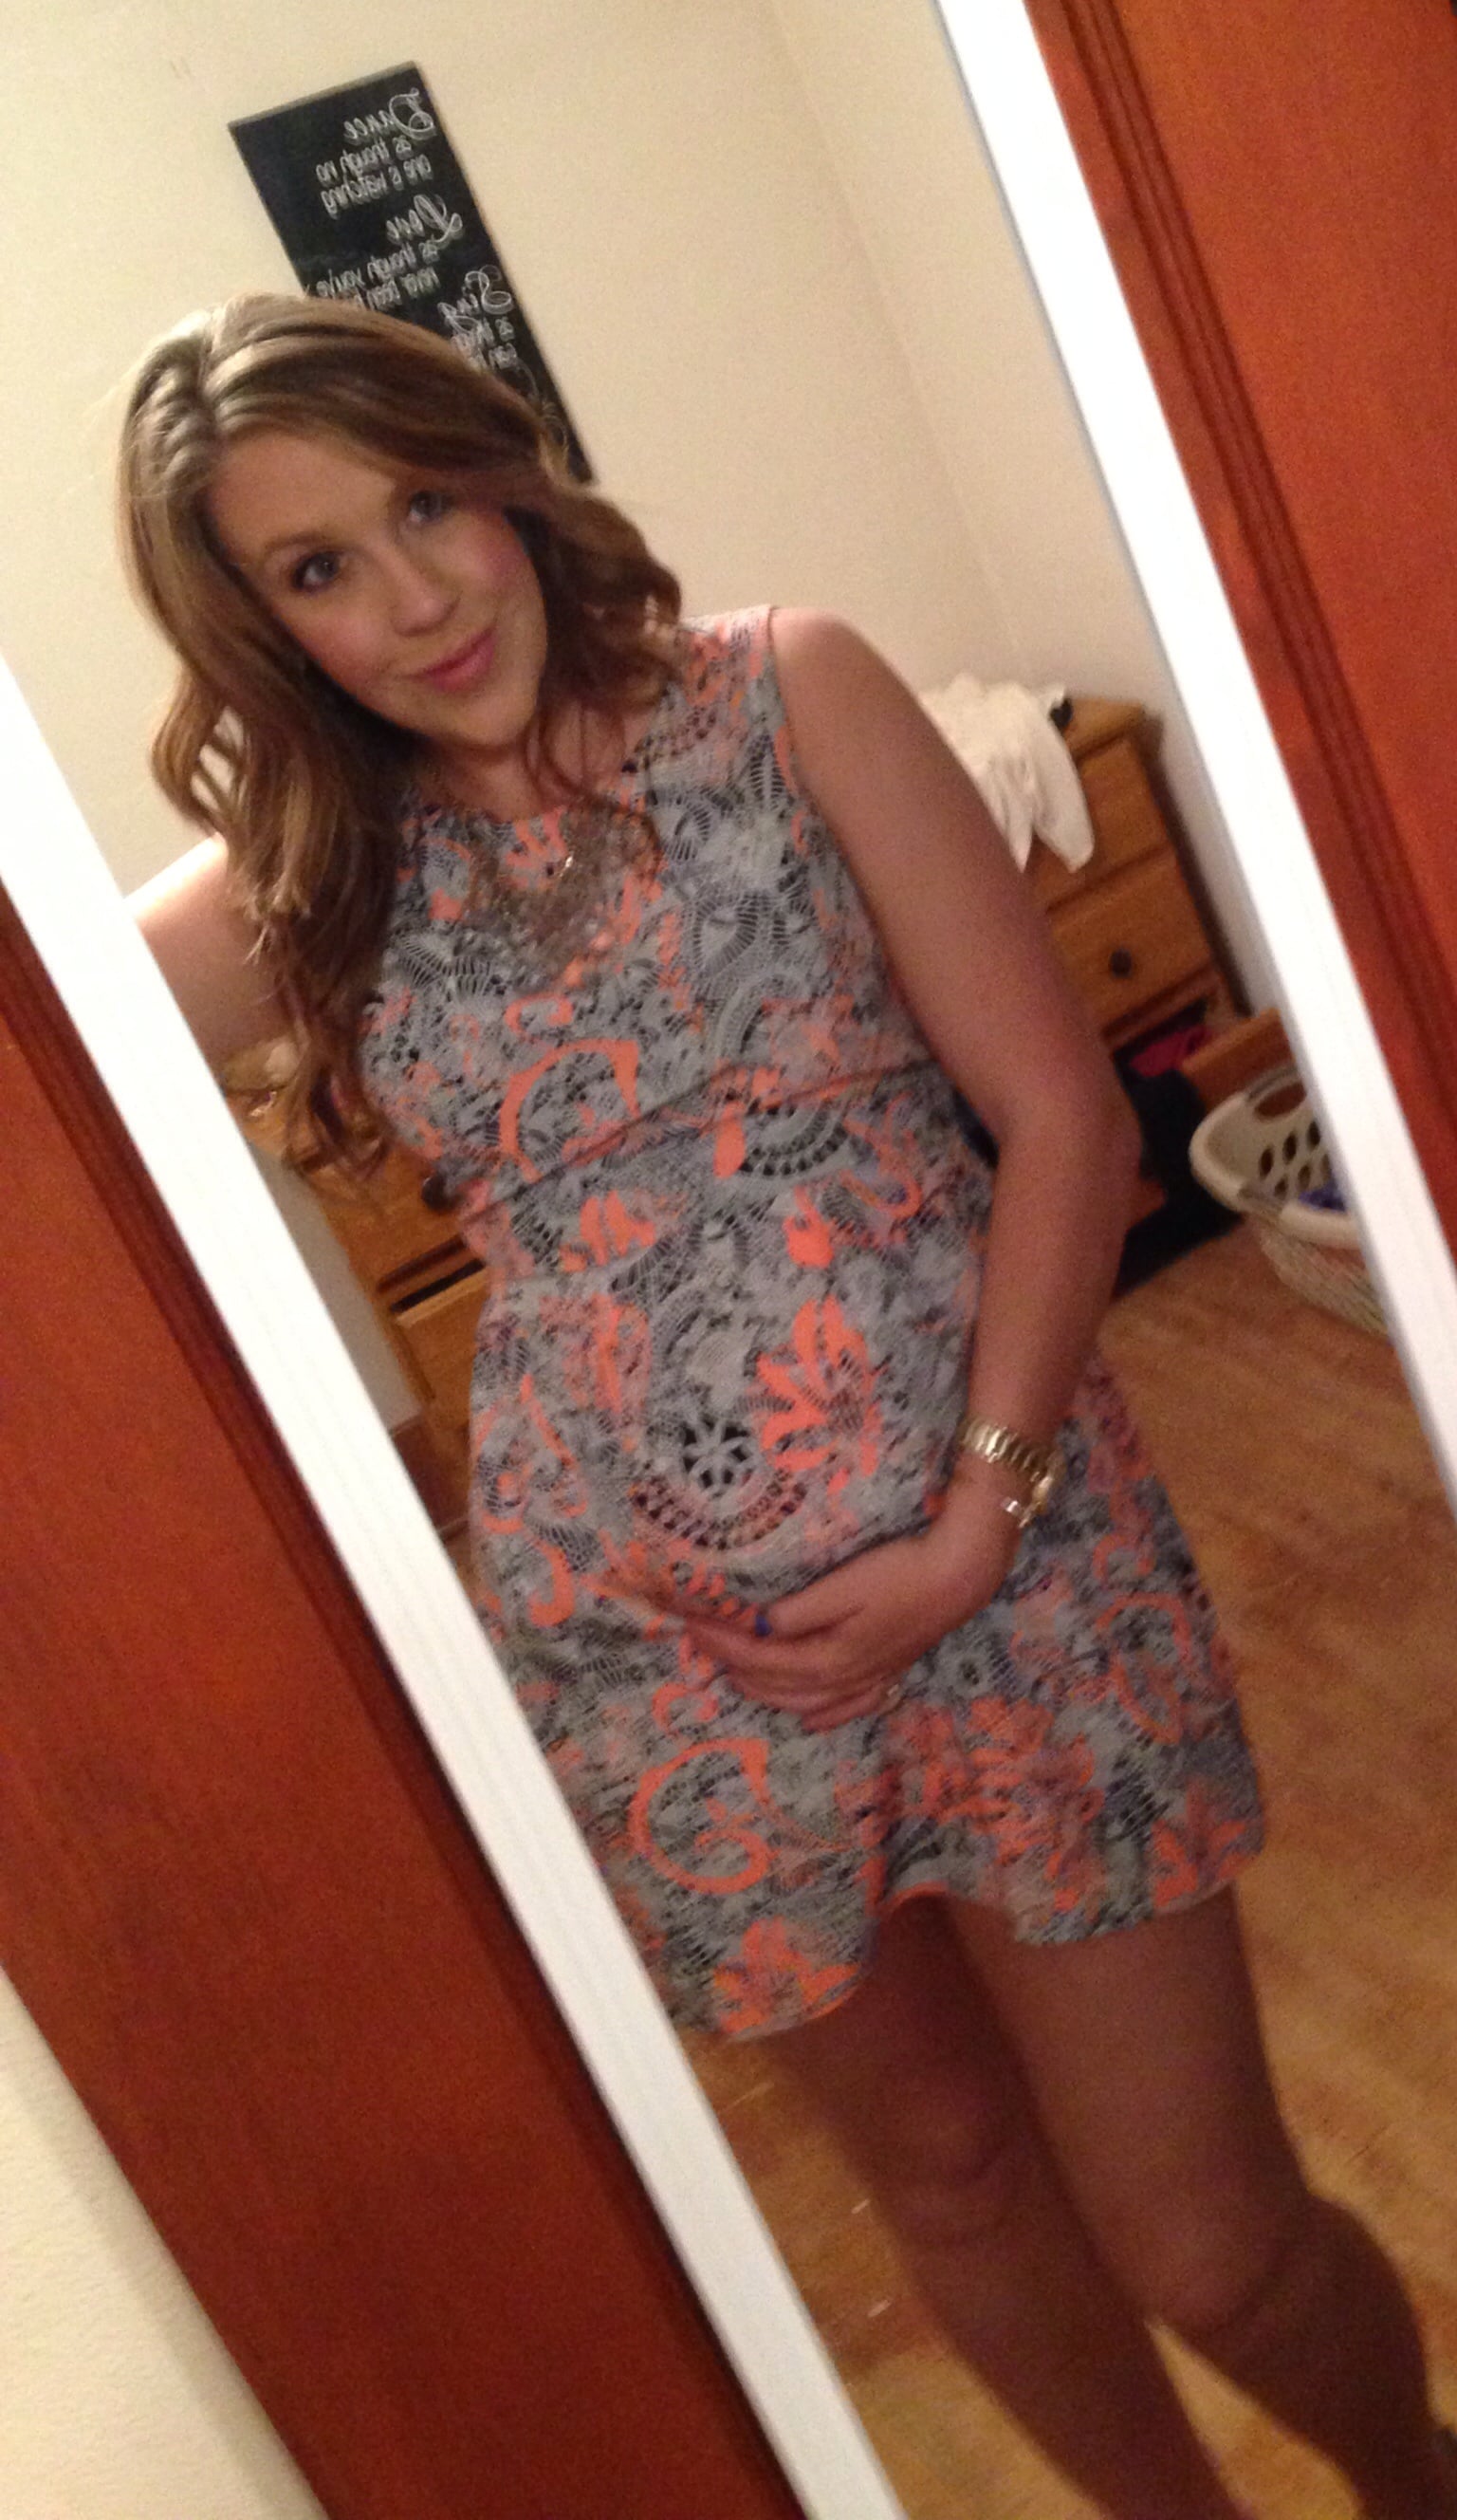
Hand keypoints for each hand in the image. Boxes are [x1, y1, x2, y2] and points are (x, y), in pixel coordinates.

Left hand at [683, 1470, 1022, 1731]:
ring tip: (733, 1675)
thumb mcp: (845, 1586)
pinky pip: (844, 1708)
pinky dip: (818, 1715)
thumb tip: (757, 1628)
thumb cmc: (901, 1572)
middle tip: (699, 1642)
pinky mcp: (886, 1674)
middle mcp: (843, 1677)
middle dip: (732, 1665)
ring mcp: (867, 1680)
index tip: (688, 1622)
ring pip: (803, 1701)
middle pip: (775, 1682)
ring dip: (764, 1691)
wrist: (961, 1578)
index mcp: (828, 1656)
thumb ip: (799, 1612)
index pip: (759, 1657)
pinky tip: (807, 1717)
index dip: (720, 1642)